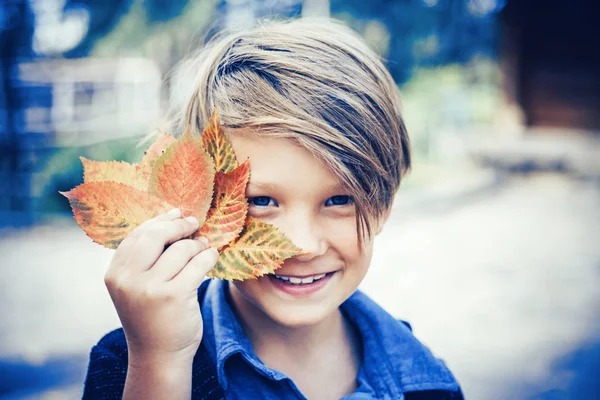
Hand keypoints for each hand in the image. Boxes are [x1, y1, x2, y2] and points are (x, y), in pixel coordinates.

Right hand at [104, 208, 217, 363]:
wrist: (159, 356)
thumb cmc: (153, 316)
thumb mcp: (138, 286)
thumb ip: (146, 258)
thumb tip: (173, 217)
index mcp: (115, 274)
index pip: (137, 234)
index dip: (159, 220)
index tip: (177, 213)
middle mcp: (128, 280)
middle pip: (156, 235)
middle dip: (179, 225)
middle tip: (194, 223)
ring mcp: (150, 288)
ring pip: (181, 249)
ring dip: (198, 244)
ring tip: (204, 246)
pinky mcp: (174, 296)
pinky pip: (198, 263)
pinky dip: (208, 256)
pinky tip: (211, 257)